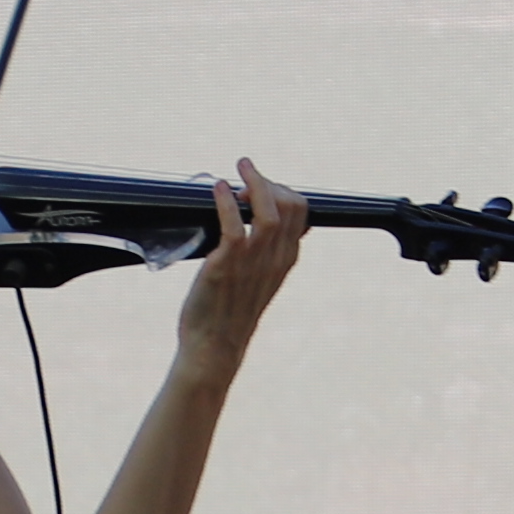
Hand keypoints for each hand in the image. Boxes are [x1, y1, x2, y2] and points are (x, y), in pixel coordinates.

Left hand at [172, 159, 308, 383]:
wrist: (213, 347)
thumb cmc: (228, 313)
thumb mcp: (256, 280)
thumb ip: (262, 254)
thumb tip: (254, 226)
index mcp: (285, 260)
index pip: (300, 212)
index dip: (282, 189)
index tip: (260, 185)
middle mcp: (274, 259)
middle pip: (290, 204)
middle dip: (269, 180)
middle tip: (247, 174)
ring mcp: (251, 262)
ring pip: (268, 210)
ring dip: (254, 181)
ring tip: (240, 167)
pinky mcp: (225, 265)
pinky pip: (233, 224)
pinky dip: (226, 200)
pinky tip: (218, 188)